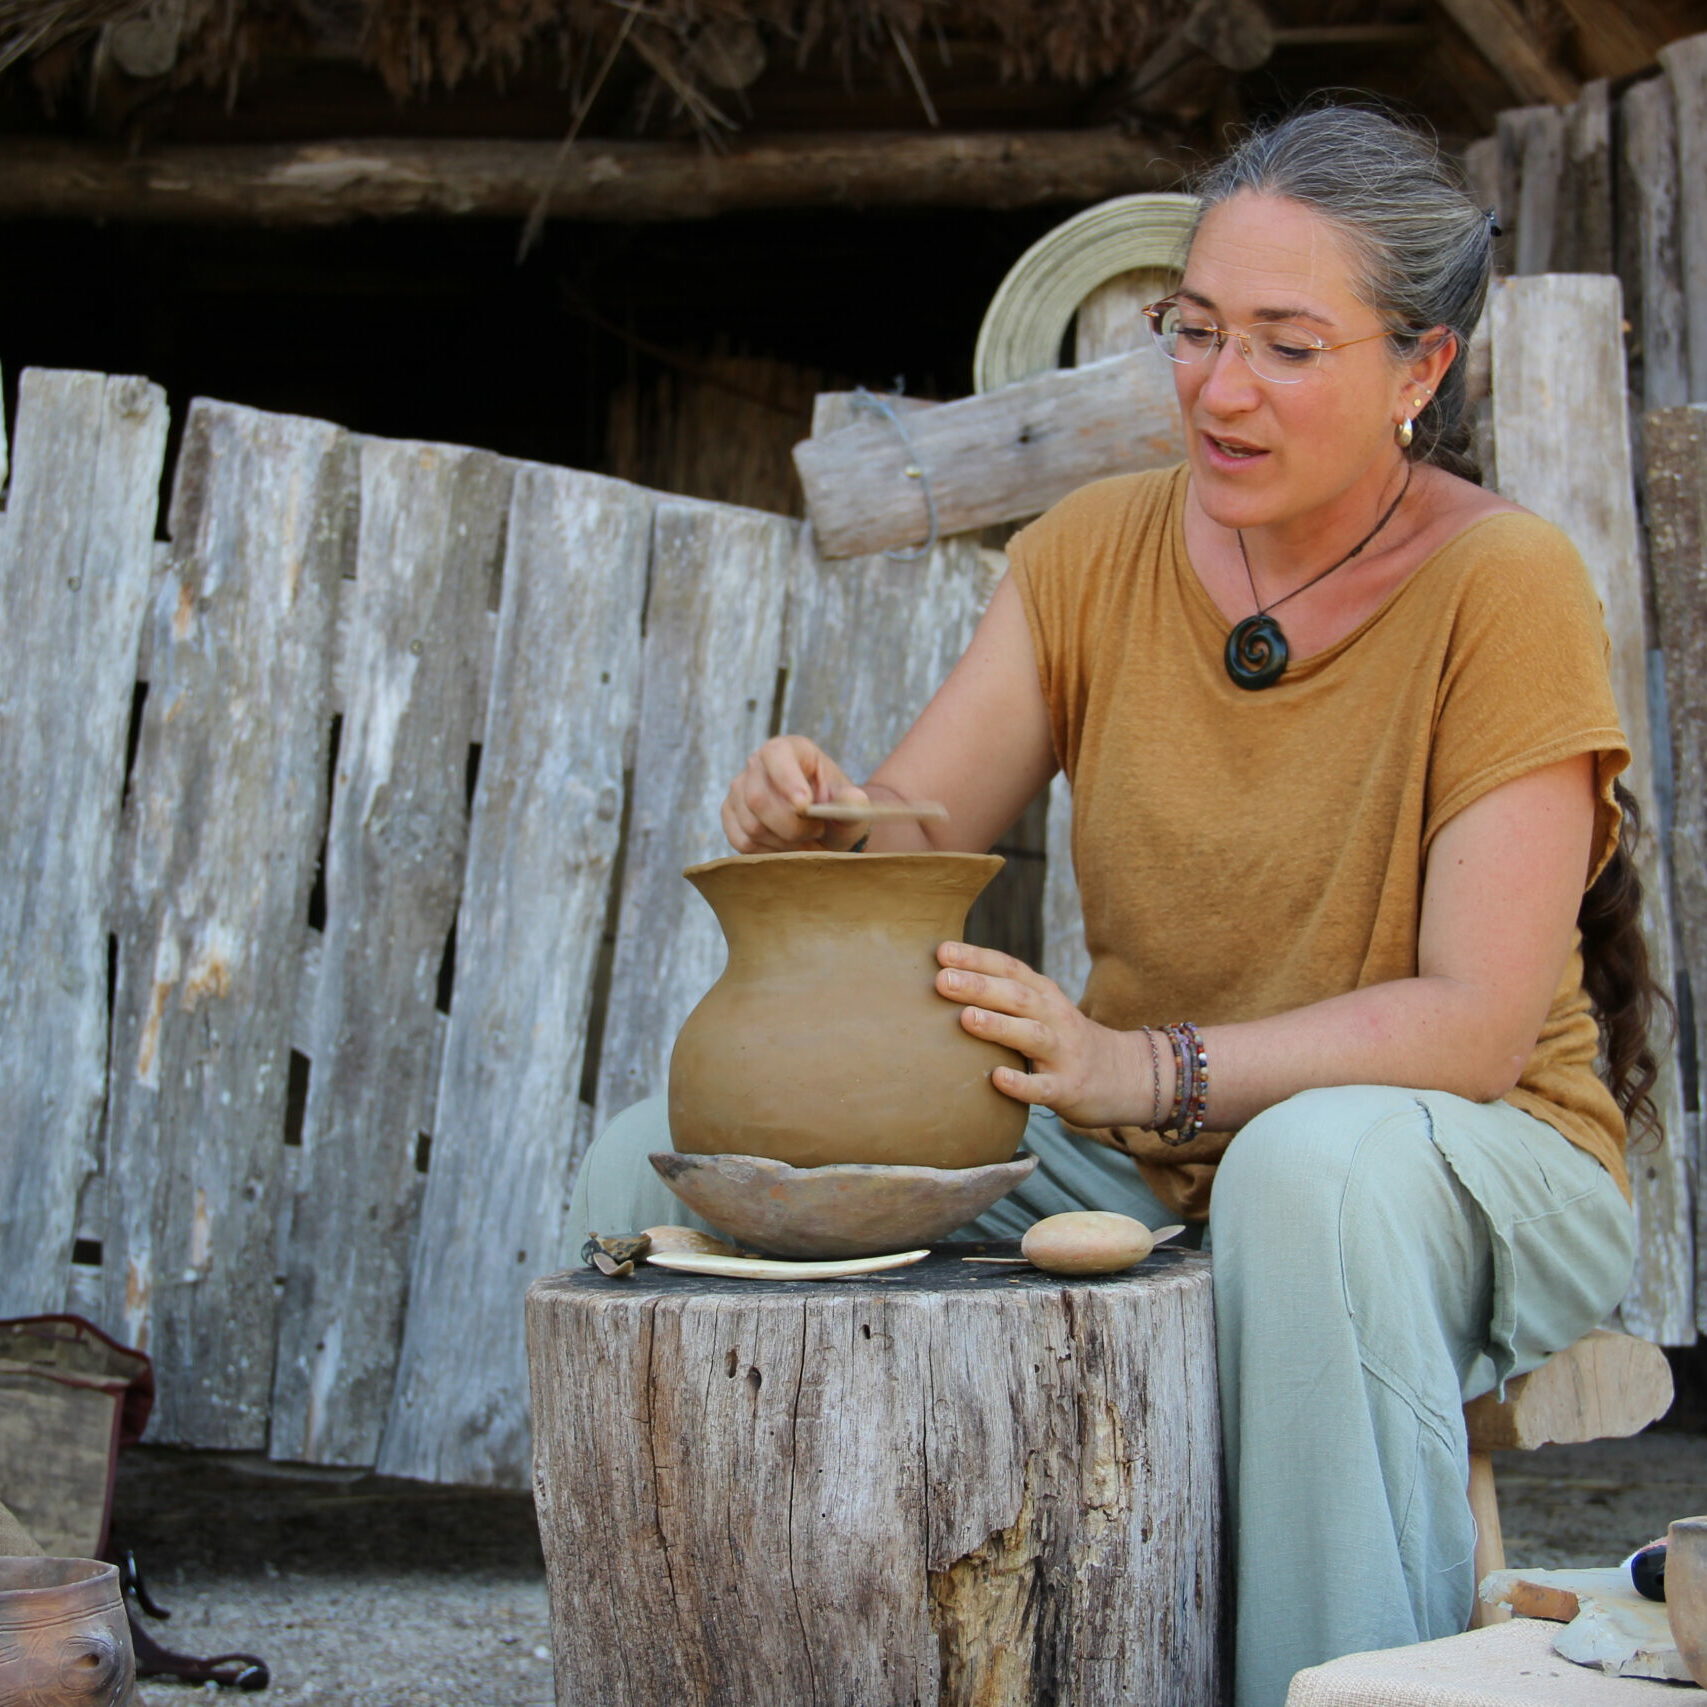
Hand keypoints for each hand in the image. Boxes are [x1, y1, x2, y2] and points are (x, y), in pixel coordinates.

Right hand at [722, 735, 869, 852]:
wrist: (824, 828)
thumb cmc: (837, 810)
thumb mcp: (852, 805)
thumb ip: (854, 801)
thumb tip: (854, 799)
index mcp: (790, 749)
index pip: (776, 755)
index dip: (787, 780)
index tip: (805, 806)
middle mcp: (757, 764)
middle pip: (758, 798)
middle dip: (790, 826)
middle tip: (816, 832)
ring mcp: (739, 790)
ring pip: (751, 825)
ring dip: (783, 842)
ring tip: (805, 840)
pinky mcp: (730, 815)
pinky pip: (742, 841)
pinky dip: (768, 852)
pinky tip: (786, 848)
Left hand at [934, 942, 1153, 1128]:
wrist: (1126, 1075)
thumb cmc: (1063, 1039)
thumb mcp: (1042, 1007)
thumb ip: (1005, 994)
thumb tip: (946, 977)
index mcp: (1043, 994)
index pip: (1009, 968)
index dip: (976, 958)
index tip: (941, 952)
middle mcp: (1053, 1016)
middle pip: (1016, 996)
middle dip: (979, 986)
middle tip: (942, 981)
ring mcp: (1062, 1052)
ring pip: (1030, 1035)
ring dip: (998, 1026)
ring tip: (966, 1018)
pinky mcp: (1067, 1087)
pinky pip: (1043, 1086)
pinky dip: (1021, 1083)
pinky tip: (997, 1079)